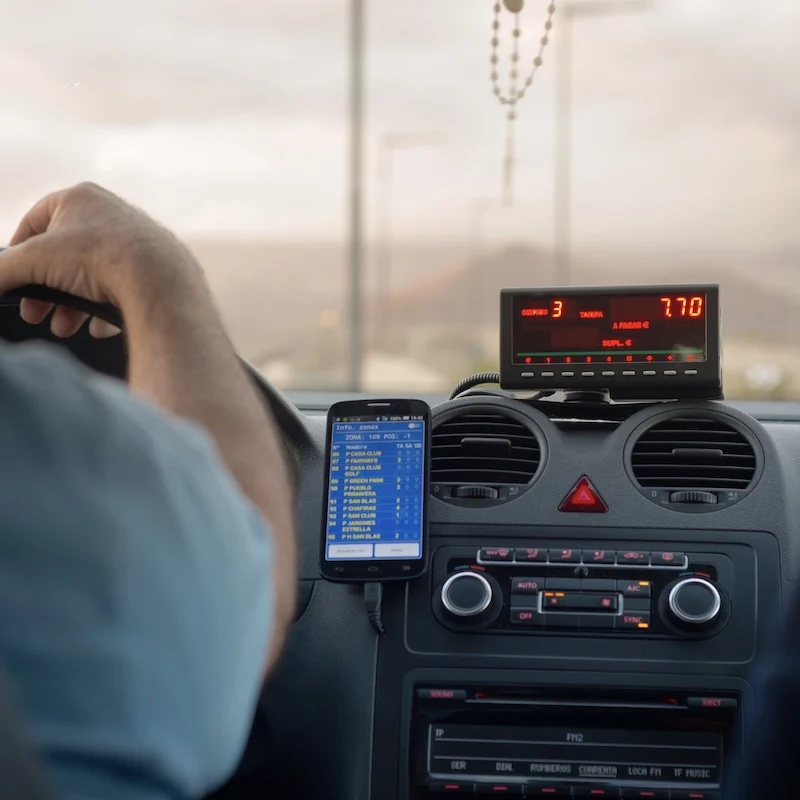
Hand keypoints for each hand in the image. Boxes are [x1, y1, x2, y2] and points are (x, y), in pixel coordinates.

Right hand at [0, 182, 201, 337]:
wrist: (160, 281)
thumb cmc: (97, 258)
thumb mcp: (33, 261)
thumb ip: (2, 271)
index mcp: (80, 198)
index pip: (36, 221)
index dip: (18, 253)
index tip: (11, 280)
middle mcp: (112, 214)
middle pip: (65, 256)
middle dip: (45, 290)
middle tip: (35, 314)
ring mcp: (139, 242)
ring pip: (93, 277)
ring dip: (72, 305)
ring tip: (65, 328)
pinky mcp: (158, 270)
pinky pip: (124, 291)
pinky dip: (105, 309)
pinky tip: (98, 328)